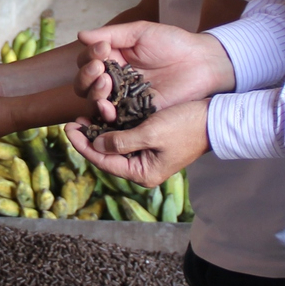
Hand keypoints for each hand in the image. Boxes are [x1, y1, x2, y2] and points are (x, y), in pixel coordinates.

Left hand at [64, 100, 210, 188]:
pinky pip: (126, 135)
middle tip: (73, 121)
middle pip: (107, 154)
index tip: (69, 129)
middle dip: (89, 138)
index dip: (83, 145)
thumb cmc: (186, 126)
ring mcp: (147, 154)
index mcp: (143, 173)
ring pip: (115, 144)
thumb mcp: (151, 133)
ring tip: (85, 115)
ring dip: (100, 130)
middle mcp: (142, 167)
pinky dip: (114, 125)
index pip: (104, 161)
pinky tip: (104, 112)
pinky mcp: (151, 141)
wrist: (215, 118)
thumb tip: (96, 145)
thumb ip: (121, 141)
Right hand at [74, 21, 235, 122]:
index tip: (102, 48)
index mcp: (114, 60)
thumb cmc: (173, 44)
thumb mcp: (140, 33)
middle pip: (85, 85)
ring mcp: (124, 99)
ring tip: (106, 83)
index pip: (87, 63)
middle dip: (87, 77)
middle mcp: (115, 81)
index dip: (89, 57)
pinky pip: (113, 119)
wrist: (201, 63)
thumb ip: (112, 34)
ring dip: (93, 93)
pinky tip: (107, 106)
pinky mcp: (135, 115)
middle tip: (100, 68)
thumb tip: (80, 35)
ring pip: (95, 102)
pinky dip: (105, 114)